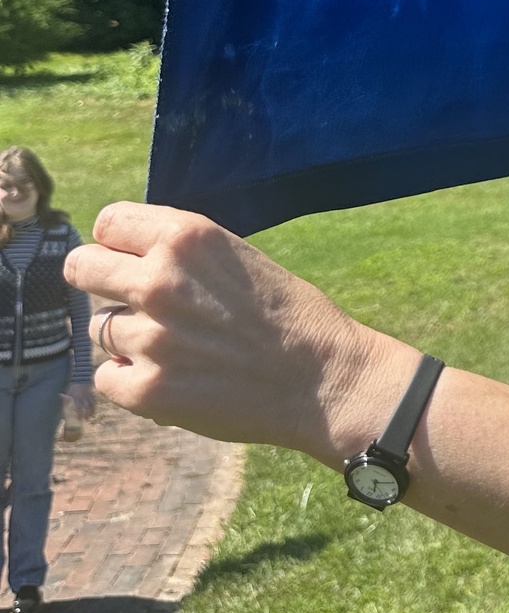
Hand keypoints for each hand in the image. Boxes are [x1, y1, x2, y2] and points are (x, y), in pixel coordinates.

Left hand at [63, 384, 95, 423]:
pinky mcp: (92, 393)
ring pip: (91, 404)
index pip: (79, 408)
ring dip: (92, 411)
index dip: (80, 414)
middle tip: (86, 419)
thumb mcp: (68, 392)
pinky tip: (94, 410)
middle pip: (86, 407)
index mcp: (77, 398)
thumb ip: (65, 397)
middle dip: (86, 414)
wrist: (81, 378)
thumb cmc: (73, 386)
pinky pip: (94, 401)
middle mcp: (83, 397)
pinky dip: (95, 406)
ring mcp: (88, 395)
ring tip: (91, 416)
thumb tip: (59, 397)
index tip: (79, 419)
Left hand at [65, 202, 413, 464]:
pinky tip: (173, 378)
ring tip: (178, 348)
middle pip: (81, 267)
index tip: (132, 259)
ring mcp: (149, 337)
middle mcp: (160, 280)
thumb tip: (122, 255)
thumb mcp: (238, 256)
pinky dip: (132, 381)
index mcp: (187, 237)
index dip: (118, 242)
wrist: (323, 380)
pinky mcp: (146, 389)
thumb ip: (181, 252)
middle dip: (99, 282)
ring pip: (98, 329)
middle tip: (132, 302)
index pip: (107, 222)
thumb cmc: (287, 315)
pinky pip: (106, 377)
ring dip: (129, 338)